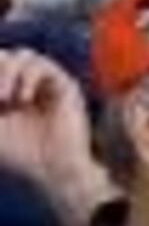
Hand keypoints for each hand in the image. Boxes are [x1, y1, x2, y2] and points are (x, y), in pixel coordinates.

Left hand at [0, 49, 100, 215]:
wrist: (52, 171)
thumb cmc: (19, 154)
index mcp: (9, 90)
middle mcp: (28, 84)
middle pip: (5, 55)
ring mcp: (48, 84)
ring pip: (23, 55)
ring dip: (7, 71)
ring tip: (3, 97)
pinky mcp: (66, 86)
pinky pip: (43, 65)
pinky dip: (27, 77)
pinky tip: (22, 98)